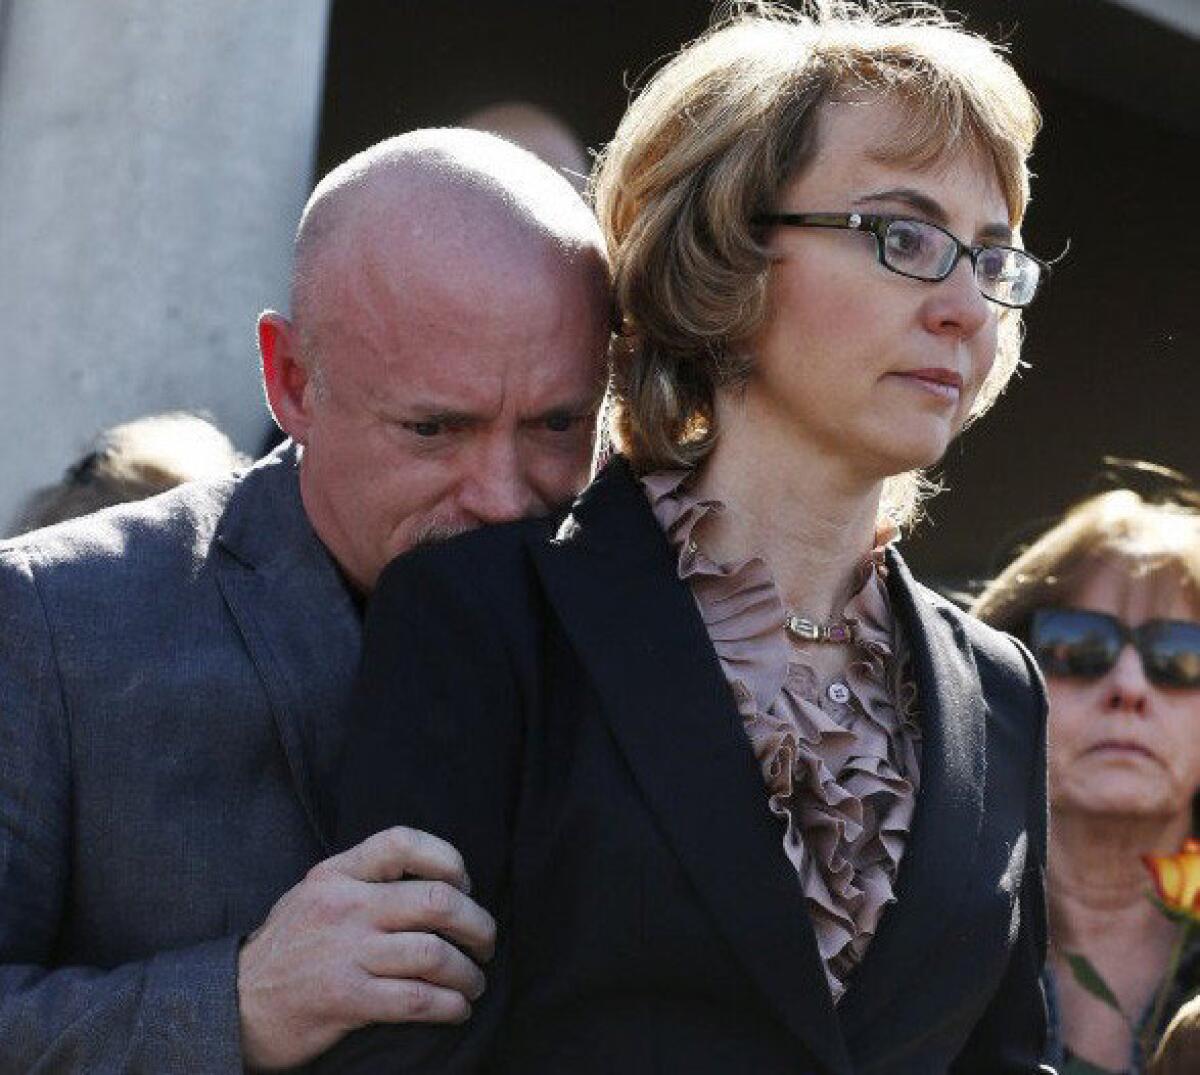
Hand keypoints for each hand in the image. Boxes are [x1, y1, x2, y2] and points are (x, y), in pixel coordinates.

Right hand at [237, 827, 495, 1070]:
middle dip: (477, 924)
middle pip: (436, 899)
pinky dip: (450, 1006)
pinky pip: (417, 999)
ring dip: (468, 973)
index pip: (403, 842)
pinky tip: (457, 1009)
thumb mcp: (316, 894)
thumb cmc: (289, 948)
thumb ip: (365, 878)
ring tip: (474, 982)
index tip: (465, 885)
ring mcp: (345, 952)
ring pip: (434, 953)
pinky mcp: (346, 998)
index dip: (448, 859)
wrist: (233, 1004)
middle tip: (486, 942)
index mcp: (337, 873)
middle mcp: (344, 906)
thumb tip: (438, 881)